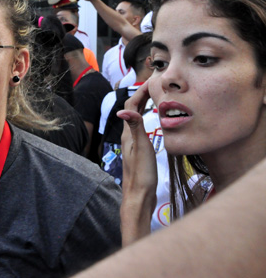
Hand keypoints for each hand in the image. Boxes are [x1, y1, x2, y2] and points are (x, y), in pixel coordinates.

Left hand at [117, 81, 157, 244]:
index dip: (140, 91)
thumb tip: (123, 108)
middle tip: (154, 84)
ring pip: (136, 118)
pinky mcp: (138, 151)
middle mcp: (128, 136)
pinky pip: (141, 127)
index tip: (152, 80)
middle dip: (142, 95)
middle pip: (132, 109)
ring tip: (154, 96)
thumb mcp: (141, 148)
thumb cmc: (141, 174)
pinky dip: (147, 117)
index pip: (131, 105)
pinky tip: (153, 120)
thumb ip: (135, 127)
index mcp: (128, 133)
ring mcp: (132, 143)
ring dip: (144, 105)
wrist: (139, 197)